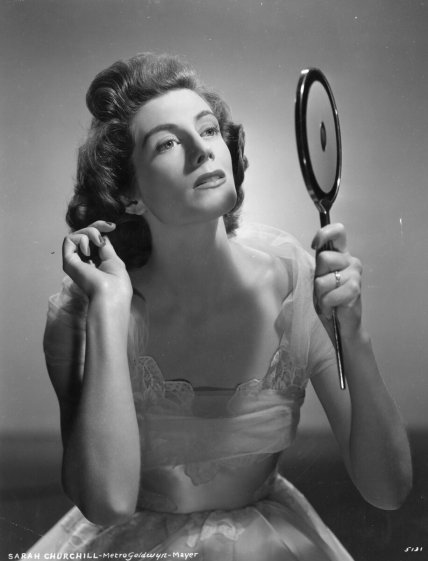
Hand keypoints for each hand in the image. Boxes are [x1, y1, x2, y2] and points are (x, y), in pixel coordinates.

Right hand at [62, 221, 131, 301]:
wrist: (111, 295)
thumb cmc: (117, 284)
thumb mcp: (113, 261)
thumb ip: (105, 248)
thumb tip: (102, 236)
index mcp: (93, 264)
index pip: (91, 241)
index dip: (99, 229)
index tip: (112, 226)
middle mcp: (81, 263)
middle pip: (82, 235)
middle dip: (95, 227)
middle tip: (109, 227)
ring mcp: (74, 262)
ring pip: (75, 235)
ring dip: (90, 232)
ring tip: (98, 243)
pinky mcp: (68, 262)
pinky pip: (68, 240)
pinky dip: (81, 238)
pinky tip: (89, 249)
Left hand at [311, 223, 362, 338]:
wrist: (341, 324)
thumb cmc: (328, 300)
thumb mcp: (319, 277)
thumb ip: (319, 263)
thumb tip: (316, 247)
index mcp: (341, 255)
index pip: (338, 231)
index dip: (325, 234)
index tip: (315, 245)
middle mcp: (350, 261)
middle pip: (324, 258)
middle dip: (317, 276)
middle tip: (323, 288)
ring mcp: (355, 274)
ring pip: (323, 280)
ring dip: (320, 294)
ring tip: (328, 300)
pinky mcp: (355, 290)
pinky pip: (331, 295)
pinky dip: (327, 304)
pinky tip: (333, 307)